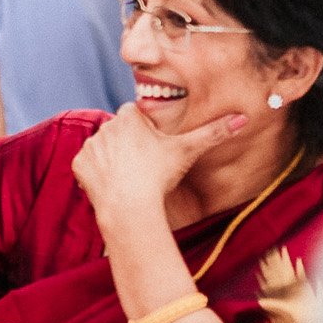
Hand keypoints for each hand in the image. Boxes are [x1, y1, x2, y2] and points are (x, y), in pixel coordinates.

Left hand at [73, 101, 246, 221]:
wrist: (129, 207)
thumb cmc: (159, 176)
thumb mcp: (188, 152)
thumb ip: (214, 133)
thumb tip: (243, 118)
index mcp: (130, 116)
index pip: (138, 117)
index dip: (148, 134)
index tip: (154, 150)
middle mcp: (106, 125)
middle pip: (120, 133)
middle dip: (130, 146)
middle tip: (144, 167)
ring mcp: (90, 145)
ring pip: (104, 149)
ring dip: (114, 160)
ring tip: (130, 178)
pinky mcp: (79, 164)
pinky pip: (88, 166)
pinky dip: (98, 175)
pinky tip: (113, 185)